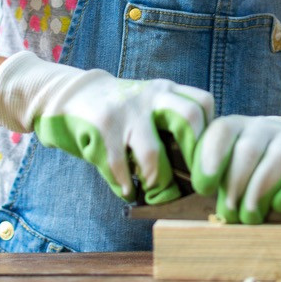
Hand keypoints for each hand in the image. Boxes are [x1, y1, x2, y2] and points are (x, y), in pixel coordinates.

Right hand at [0, 50, 213, 203]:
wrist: (70, 93)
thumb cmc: (119, 109)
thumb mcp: (149, 103)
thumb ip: (171, 122)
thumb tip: (200, 166)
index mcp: (166, 91)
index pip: (203, 104)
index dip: (210, 135)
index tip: (205, 161)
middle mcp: (151, 97)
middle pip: (190, 119)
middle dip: (194, 158)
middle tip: (192, 182)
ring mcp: (126, 112)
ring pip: (153, 155)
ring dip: (155, 181)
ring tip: (152, 190)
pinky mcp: (102, 128)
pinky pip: (119, 166)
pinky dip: (124, 185)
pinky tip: (125, 189)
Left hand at [190, 115, 280, 223]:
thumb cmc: (250, 162)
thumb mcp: (226, 158)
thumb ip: (206, 167)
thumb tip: (185, 178)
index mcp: (237, 126)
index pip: (222, 131)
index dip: (211, 157)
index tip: (204, 188)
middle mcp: (263, 128)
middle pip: (248, 150)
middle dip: (236, 184)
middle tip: (229, 213)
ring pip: (277, 159)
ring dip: (260, 190)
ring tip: (250, 216)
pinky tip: (280, 206)